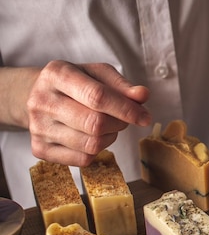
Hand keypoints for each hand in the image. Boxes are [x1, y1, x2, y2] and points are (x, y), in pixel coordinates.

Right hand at [24, 60, 150, 165]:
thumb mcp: (98, 74)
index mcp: (57, 74)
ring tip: (108, 126)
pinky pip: (82, 159)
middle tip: (124, 119)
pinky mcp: (39, 148)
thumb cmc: (76, 83)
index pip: (97, 97)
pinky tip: (93, 137)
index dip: (126, 109)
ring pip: (91, 145)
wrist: (38, 95)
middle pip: (95, 124)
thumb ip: (122, 85)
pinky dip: (97, 151)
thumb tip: (143, 95)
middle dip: (119, 124)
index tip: (144, 117)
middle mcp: (42, 100)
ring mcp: (38, 127)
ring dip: (110, 137)